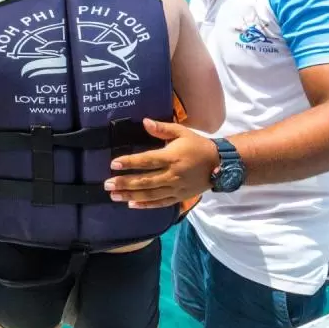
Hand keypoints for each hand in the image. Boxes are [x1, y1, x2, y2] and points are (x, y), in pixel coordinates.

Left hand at [103, 119, 219, 208]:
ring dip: (131, 196)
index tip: (113, 164)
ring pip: (150, 194)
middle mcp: (173, 174)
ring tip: (114, 196)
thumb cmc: (198, 145)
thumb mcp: (182, 132)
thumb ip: (162, 128)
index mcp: (172, 157)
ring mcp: (176, 188)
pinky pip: (161, 203)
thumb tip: (144, 122)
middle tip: (107, 185)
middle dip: (125, 183)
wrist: (220, 164)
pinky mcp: (180, 197)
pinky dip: (146, 205)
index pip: (147, 160)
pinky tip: (132, 205)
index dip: (130, 162)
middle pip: (145, 181)